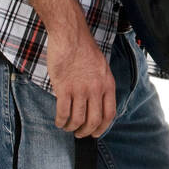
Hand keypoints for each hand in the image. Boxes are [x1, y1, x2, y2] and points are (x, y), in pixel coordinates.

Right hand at [46, 19, 116, 137]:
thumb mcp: (101, 67)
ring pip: (78, 120)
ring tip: (67, 127)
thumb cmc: (84, 48)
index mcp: (107, 84)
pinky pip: (63, 112)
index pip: (109, 114)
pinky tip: (59, 121)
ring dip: (71, 128)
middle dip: (86, 131)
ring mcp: (80, 89)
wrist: (71, 35)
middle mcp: (96, 89)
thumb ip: (101, 85)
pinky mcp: (64, 88)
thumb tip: (96, 103)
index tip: (96, 133)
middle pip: (94, 121)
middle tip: (79, 133)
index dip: (102, 128)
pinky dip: (61, 121)